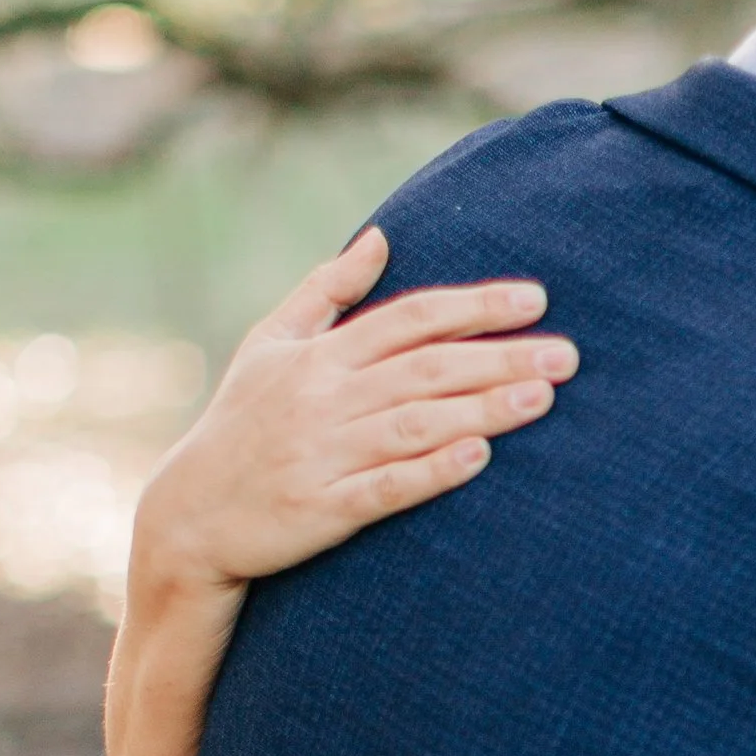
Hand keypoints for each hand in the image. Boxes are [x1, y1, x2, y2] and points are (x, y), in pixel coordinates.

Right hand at [131, 228, 575, 600]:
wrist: (188, 518)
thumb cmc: (240, 425)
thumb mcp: (269, 344)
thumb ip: (326, 290)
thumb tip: (380, 237)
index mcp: (320, 356)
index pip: (410, 317)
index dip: (473, 305)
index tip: (534, 298)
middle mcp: (325, 398)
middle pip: (426, 367)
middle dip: (500, 357)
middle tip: (567, 354)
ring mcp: (324, 454)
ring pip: (415, 423)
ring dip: (482, 408)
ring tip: (543, 397)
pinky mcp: (322, 508)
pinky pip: (385, 486)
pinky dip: (432, 471)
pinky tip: (479, 457)